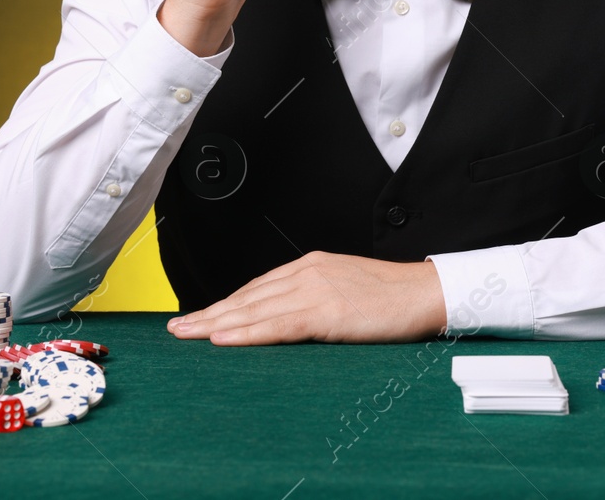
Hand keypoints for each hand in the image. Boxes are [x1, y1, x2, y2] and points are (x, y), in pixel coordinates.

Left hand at [166, 251, 448, 344]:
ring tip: (187, 335)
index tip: (201, 315)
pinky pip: (276, 325)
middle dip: (208, 313)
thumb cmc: (392, 296)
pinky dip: (246, 333)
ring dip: (215, 324)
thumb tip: (290, 319)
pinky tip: (223, 339)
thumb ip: (316, 297)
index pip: (257, 287)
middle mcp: (307, 272)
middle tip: (177, 328)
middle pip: (247, 297)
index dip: (225, 303)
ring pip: (253, 310)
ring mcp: (315, 290)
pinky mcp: (326, 312)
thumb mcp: (346, 289)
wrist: (426, 293)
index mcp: (312, 265)